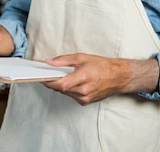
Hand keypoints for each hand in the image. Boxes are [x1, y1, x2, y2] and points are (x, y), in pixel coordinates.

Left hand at [42, 54, 158, 105]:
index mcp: (84, 77)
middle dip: (53, 81)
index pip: (61, 84)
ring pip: (65, 93)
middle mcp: (84, 90)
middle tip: (49, 74)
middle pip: (61, 89)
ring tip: (63, 76)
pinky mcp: (85, 102)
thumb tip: (49, 62)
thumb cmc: (101, 66)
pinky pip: (71, 96)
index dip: (49, 81)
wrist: (117, 77)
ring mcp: (85, 98)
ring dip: (60, 85)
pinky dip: (68, 89)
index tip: (42, 77)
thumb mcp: (82, 57)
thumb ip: (63, 60)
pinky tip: (72, 82)